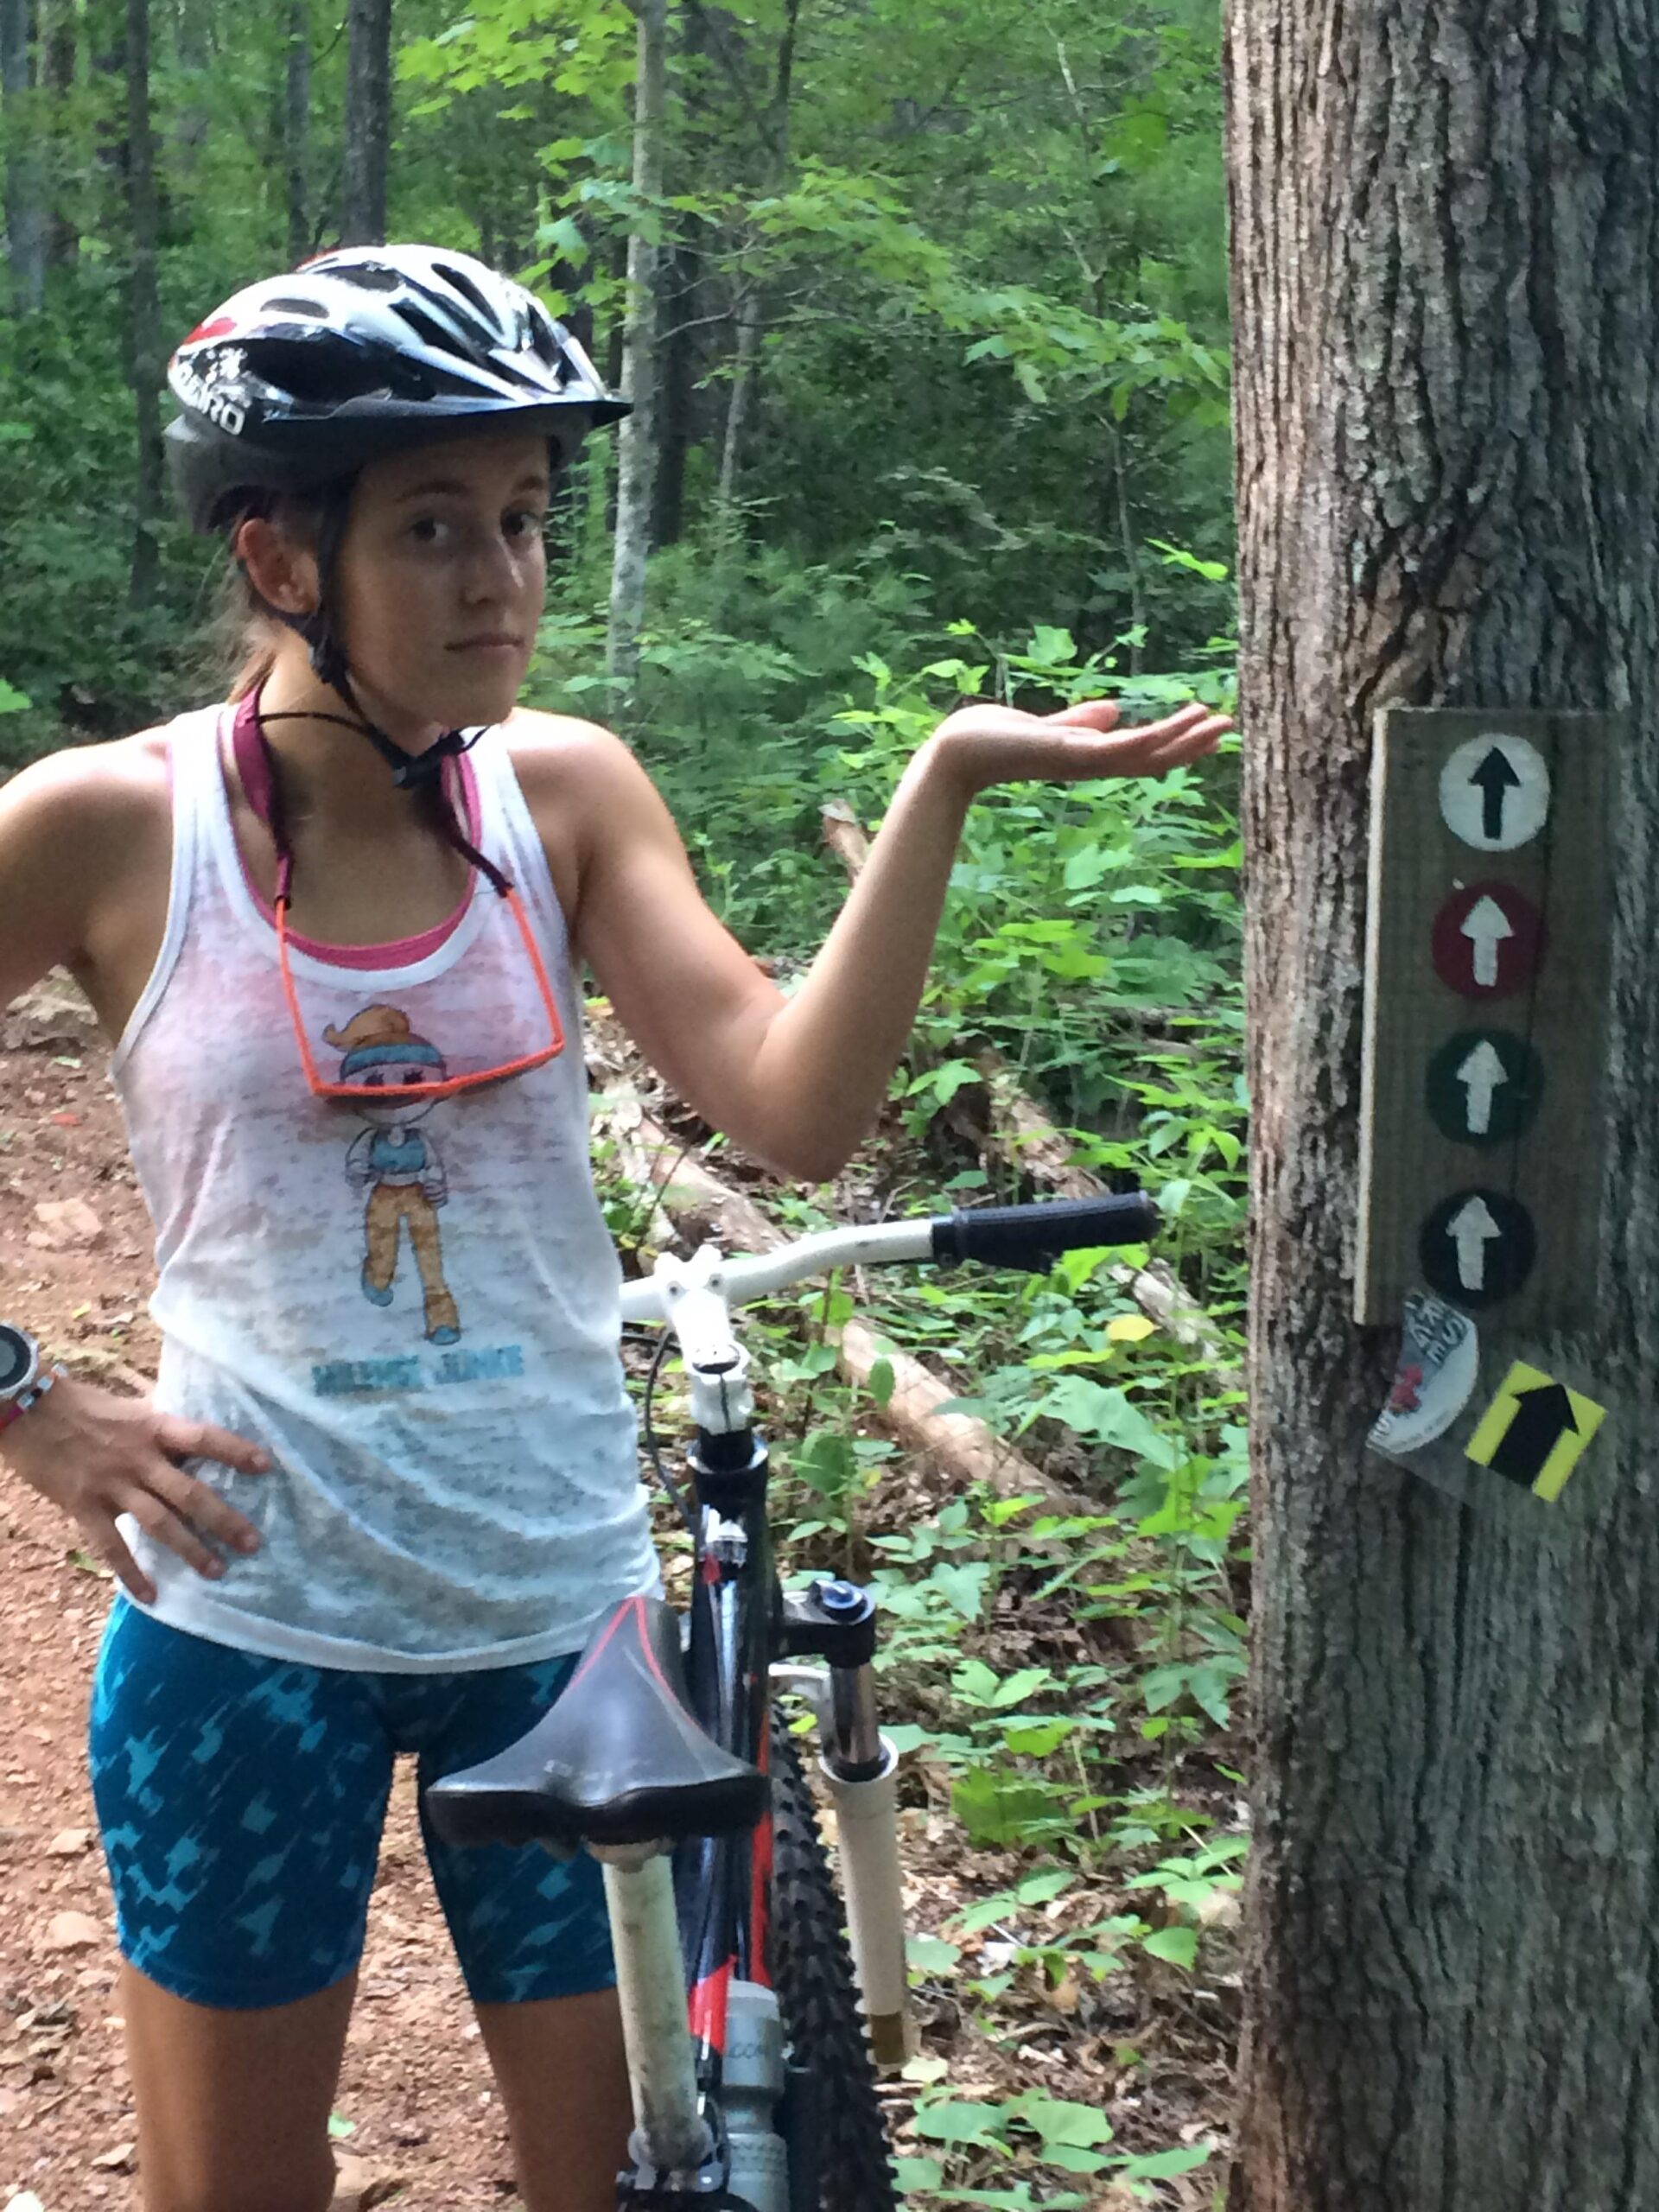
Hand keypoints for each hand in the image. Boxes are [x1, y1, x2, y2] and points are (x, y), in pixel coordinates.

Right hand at [0, 1373, 269, 1603]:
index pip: (203, 1438)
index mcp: (154, 1428)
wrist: (27, 1412)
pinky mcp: (84, 1506)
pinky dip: (131, 1573)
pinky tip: (151, 1595)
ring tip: (217, 1571)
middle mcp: (139, 1458)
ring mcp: (111, 1485)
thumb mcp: (131, 1406)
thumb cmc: (83, 1406)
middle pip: (189, 1492)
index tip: (267, 1466)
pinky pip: (111, 1547)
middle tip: (253, 1543)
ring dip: (190, 1549)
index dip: (235, 1450)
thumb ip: (161, 1421)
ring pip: (159, 1523)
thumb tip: (195, 1424)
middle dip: (223, 1519)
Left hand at [927, 696, 1230, 798]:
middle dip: (1191, 745)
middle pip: (1154, 758)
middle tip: (1228, 728)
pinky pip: (1129, 747)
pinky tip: (1187, 718)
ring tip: (1221, 723)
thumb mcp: (1044, 726)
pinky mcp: (1076, 754)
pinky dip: (1161, 735)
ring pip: (1149, 755)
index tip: (1204, 727)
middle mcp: (1091, 764)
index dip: (1174, 742)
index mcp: (1086, 757)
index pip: (1141, 752)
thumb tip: (1112, 712)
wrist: (957, 753)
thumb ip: (1079, 722)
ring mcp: (1086, 762)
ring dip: (1186, 740)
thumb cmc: (990, 740)